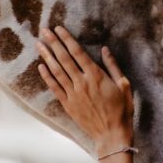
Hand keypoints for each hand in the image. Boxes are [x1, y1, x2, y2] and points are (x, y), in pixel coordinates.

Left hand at [36, 26, 134, 156]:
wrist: (112, 134)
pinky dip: (47, 76)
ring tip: (38, 44)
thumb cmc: (122, 109)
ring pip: (56, 71)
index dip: (67, 39)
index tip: (59, 28)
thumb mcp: (124, 84)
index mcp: (96, 75)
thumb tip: (104, 49)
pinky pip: (55, 87)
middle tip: (44, 31)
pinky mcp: (68, 104)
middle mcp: (82, 82)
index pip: (78, 52)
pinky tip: (41, 66)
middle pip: (64, 58)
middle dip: (53, 43)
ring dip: (46, 56)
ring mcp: (73, 94)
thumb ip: (113, 66)